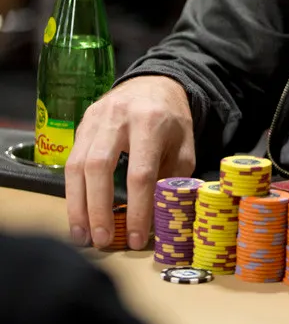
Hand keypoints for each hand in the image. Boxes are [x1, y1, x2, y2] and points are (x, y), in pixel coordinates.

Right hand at [65, 75, 194, 250]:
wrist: (154, 83)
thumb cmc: (171, 120)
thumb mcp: (184, 147)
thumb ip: (172, 178)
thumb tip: (158, 219)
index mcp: (151, 122)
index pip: (140, 173)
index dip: (137, 209)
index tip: (135, 238)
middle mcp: (118, 117)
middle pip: (100, 167)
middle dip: (98, 208)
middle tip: (100, 240)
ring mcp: (95, 118)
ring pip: (77, 164)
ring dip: (77, 205)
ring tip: (82, 235)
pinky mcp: (81, 123)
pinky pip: (71, 160)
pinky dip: (72, 191)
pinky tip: (77, 213)